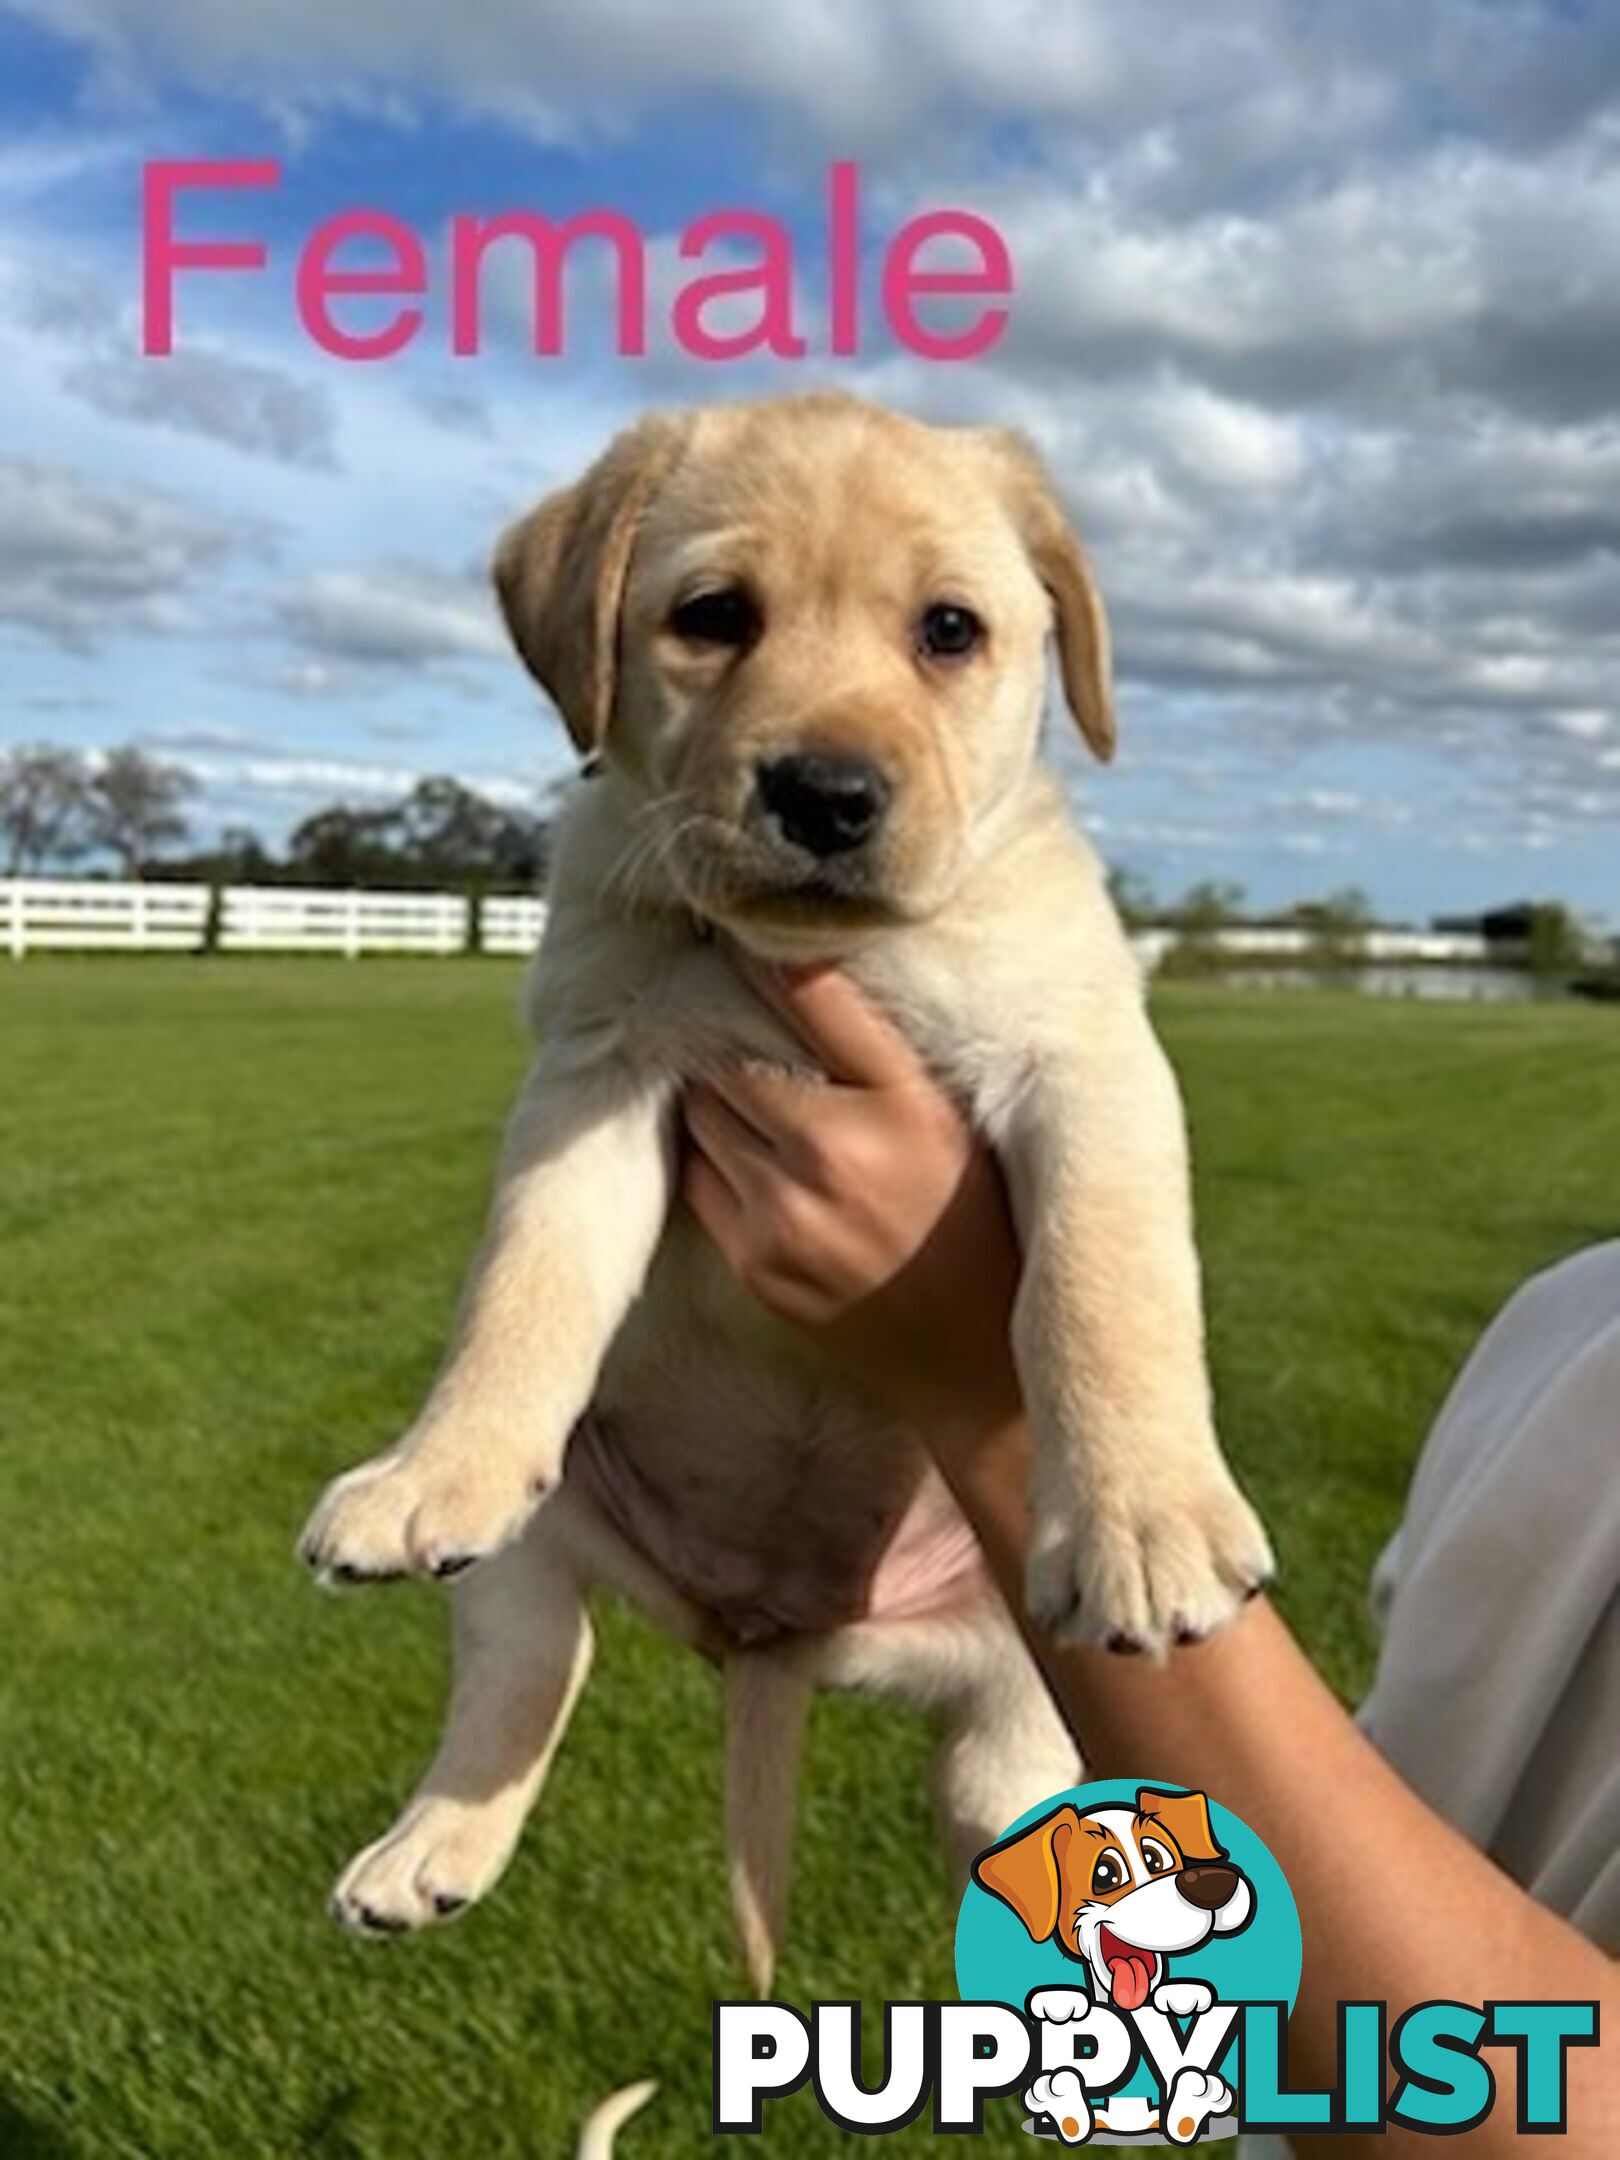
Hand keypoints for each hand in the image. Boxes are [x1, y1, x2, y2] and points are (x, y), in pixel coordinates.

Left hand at [681, 962, 1022, 1427]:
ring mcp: (787, 1213)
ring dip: (717, 1095)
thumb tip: (798, 964)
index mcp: (908, 1102)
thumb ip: (888, 1053)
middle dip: (727, 1031)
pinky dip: (718, 1157)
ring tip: (752, 1092)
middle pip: (730, 1049)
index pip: (810, 989)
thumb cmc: (979, 1220)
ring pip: (703, 1108)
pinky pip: (700, 1177)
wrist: (976, 1365)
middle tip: (732, 1016)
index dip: (765, 952)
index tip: (748, 933)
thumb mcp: (960, 1122)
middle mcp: (839, 1152)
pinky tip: (757, 1158)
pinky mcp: (754, 1263)